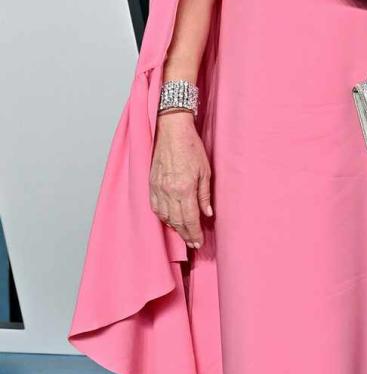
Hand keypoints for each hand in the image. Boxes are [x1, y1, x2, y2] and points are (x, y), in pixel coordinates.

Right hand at [149, 112, 212, 249]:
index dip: (194, 233)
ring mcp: (157, 188)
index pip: (189, 219)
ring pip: (164, 216)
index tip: (199, 242)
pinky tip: (169, 219)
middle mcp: (168, 191)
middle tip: (193, 243)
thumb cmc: (190, 147)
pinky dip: (162, 216)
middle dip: (185, 234)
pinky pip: (154, 206)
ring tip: (183, 234)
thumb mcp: (205, 171)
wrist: (171, 130)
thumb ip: (205, 195)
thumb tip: (207, 213)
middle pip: (176, 221)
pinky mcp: (150, 183)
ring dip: (174, 227)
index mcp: (184, 189)